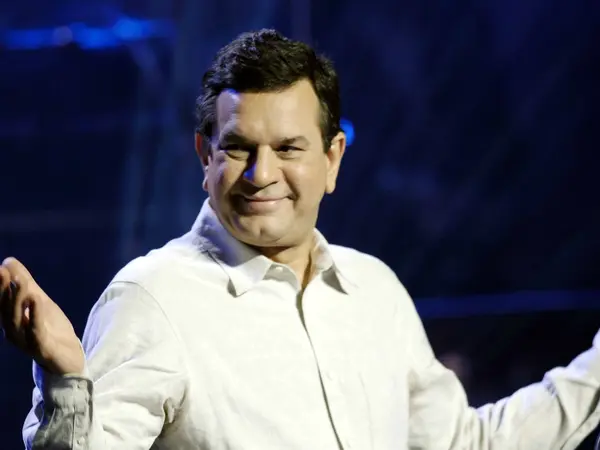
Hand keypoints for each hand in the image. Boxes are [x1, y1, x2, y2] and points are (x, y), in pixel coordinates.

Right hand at [0, 257, 84, 374]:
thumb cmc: (50, 328)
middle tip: (3, 271)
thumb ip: (25, 283)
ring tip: (22, 283)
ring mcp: (25, 342)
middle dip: (3, 291)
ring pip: (16, 322)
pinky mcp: (42, 349)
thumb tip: (8, 261)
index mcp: (10, 320)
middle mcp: (13, 332)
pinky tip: (36, 300)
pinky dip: (35, 315)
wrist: (68, 357)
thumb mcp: (39, 301)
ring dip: (17, 301)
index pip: (0, 302)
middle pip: (5, 310)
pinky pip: (35, 332)